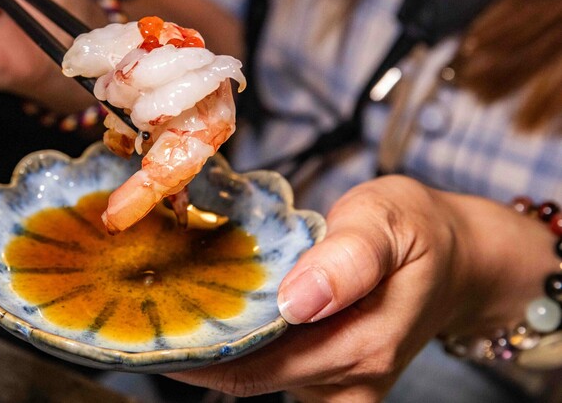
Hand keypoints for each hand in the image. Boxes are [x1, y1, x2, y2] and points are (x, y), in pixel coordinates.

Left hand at [168, 176, 557, 400]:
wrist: (460, 256)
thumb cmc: (419, 229)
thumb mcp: (387, 220)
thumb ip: (347, 258)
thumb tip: (297, 301)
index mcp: (361, 343)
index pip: (260, 365)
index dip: (200, 356)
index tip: (150, 330)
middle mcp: (351, 377)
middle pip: (252, 379)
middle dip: (198, 352)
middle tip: (145, 313)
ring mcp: (345, 384)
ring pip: (260, 379)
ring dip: (217, 352)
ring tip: (169, 310)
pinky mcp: (340, 377)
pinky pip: (278, 373)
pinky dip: (242, 350)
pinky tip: (215, 317)